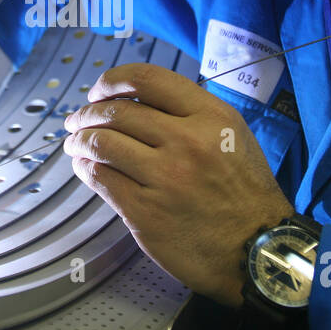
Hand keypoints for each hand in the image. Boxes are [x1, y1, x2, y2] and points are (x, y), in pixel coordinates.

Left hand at [62, 63, 295, 306]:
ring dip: (79, 140)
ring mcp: (164, 177)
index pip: (146, 79)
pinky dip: (84, 168)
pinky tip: (85, 167)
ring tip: (75, 143)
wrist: (255, 250)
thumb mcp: (231, 136)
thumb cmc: (244, 193)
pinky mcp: (145, 211)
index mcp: (210, 116)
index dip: (111, 81)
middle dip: (87, 113)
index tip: (98, 91)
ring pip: (101, 143)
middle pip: (116, 112)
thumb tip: (133, 102)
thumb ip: (189, 114)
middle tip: (76, 120)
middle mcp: (187, 142)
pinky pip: (100, 178)